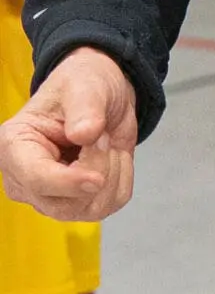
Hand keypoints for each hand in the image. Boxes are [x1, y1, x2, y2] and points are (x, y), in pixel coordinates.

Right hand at [0, 47, 137, 220]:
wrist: (101, 97)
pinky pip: (111, 204)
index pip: (36, 179)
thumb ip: (84, 108)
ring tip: (105, 141)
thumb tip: (84, 134)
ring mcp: (51, 196)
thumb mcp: (84, 85)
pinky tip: (110, 156)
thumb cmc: (81, 87)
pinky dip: (122, 178)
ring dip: (113, 172)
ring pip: (91, 208)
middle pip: (65, 204)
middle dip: (98, 170)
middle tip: (103, 134)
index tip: (97, 178)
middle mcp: (26, 179)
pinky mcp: (78, 203)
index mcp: (14, 147)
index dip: (69, 182)